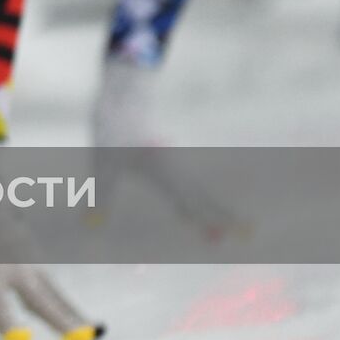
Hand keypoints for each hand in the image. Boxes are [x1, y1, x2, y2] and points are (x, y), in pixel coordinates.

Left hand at [0, 262, 101, 339]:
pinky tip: (81, 322)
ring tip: (91, 337)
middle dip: (61, 323)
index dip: (7, 326)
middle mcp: (12, 267)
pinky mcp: (35, 258)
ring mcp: (28, 261)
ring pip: (55, 294)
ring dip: (72, 316)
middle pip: (40, 300)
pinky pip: (55, 287)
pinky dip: (69, 304)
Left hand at [91, 58, 243, 238]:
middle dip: (224, 217)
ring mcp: (176, 163)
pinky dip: (199, 201)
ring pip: (199, 190)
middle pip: (203, 196)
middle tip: (249, 235)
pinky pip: (190, 185)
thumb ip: (100, 197)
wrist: (121, 104)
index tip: (223, 235)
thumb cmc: (111, 135)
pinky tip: (191, 217)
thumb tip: (90, 226)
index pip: (189, 199)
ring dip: (215, 211)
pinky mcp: (171, 162)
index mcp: (162, 168)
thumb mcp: (103, 167)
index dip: (206, 219)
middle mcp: (175, 165)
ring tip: (236, 230)